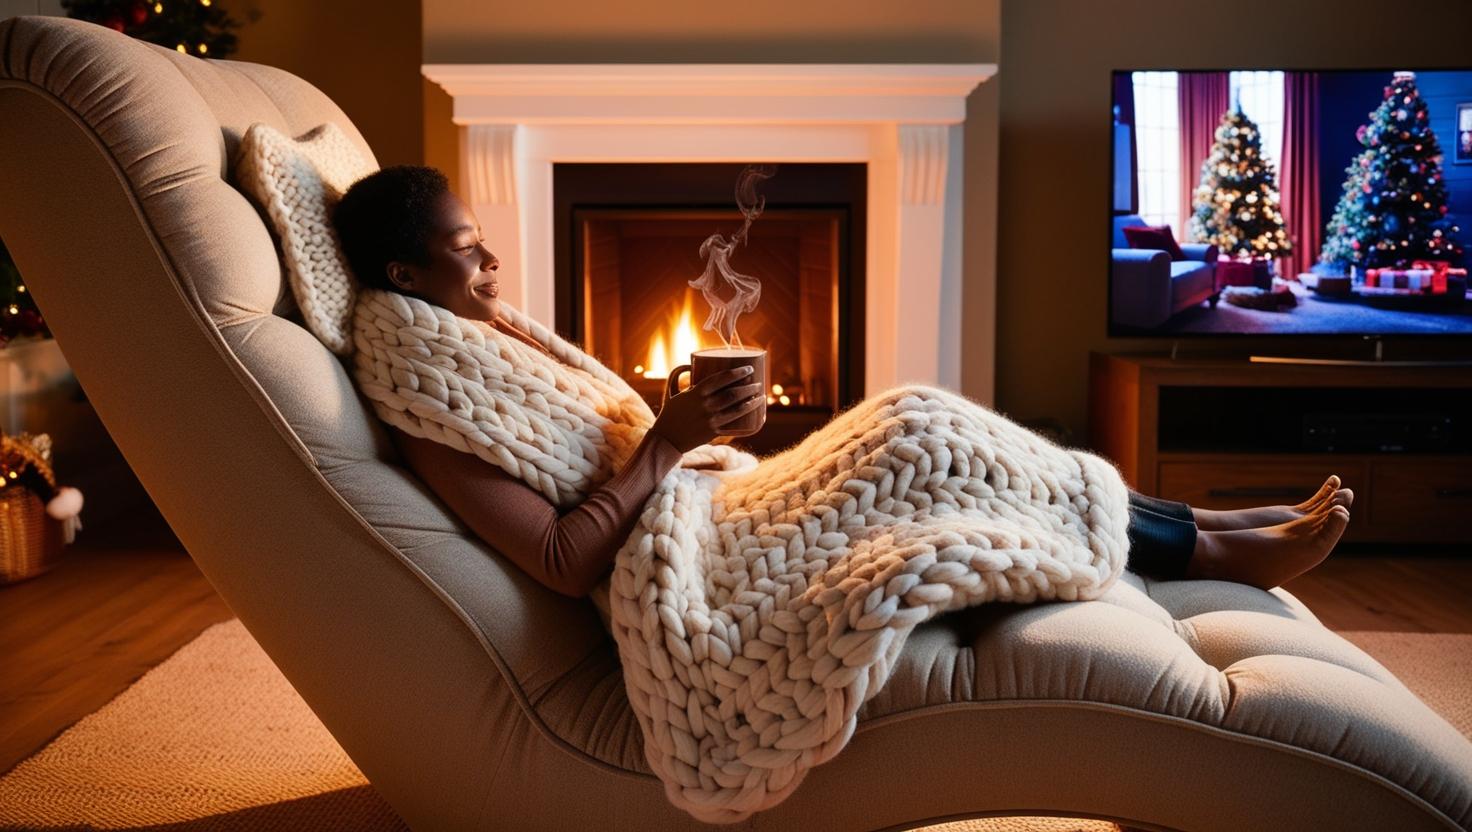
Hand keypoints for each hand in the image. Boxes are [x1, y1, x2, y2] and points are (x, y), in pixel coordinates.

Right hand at [649, 366, 764, 453]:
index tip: (749, 368)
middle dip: (749, 386)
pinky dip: (746, 417)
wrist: (667, 439)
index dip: (738, 372)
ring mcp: (711, 420)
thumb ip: (677, 375)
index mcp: (696, 393)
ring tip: (761, 395)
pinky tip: (754, 413)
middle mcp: (705, 405)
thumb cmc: (669, 413)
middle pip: (733, 393)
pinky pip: (734, 424)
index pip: (721, 379)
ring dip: (752, 401)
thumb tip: (689, 364)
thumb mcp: (671, 391)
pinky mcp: (714, 432)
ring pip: (737, 408)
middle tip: (758, 382)